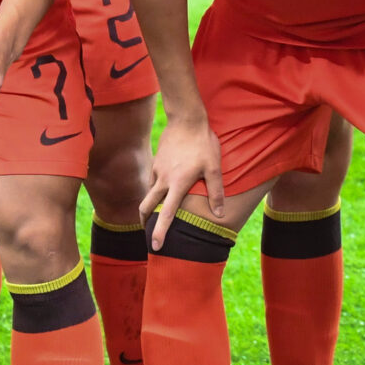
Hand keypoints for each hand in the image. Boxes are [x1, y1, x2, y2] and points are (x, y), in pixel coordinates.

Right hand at [140, 113, 223, 247]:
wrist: (186, 118)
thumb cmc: (203, 143)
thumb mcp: (214, 167)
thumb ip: (216, 193)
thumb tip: (220, 215)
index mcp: (177, 184)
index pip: (165, 214)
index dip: (159, 232)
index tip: (155, 246)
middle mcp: (163, 179)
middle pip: (146, 206)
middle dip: (144, 221)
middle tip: (147, 233)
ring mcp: (157, 169)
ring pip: (149, 192)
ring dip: (149, 205)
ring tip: (156, 213)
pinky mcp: (156, 161)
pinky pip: (152, 180)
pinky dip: (155, 189)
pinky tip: (164, 188)